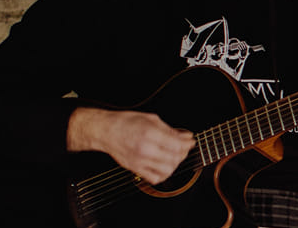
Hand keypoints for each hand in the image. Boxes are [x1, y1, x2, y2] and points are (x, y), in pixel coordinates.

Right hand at [68, 107, 195, 184]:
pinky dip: (163, 174)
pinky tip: (163, 166)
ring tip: (173, 157)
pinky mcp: (135, 169)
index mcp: (150, 134)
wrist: (106, 131)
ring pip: (167, 170)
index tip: (191, 141)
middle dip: (183, 153)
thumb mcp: (151, 119)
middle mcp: (145, 149)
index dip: (188, 144)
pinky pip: (155, 178)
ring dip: (175, 164)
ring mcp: (140, 161)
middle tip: (183, 147)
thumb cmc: (126, 122)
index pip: (177, 145)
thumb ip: (170, 130)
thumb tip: (187, 136)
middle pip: (175, 158)